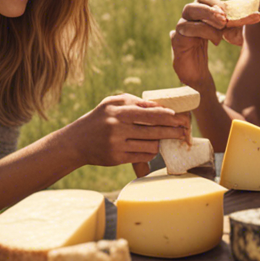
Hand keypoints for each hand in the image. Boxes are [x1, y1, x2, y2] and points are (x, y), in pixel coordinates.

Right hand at [64, 94, 190, 167]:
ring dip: (161, 143)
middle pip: (153, 131)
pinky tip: (153, 148)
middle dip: (172, 131)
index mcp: (118, 111)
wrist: (76, 142)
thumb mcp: (112, 103)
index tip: (178, 118)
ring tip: (167, 139)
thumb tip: (158, 106)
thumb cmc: (99, 119)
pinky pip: (142, 156)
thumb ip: (134, 102)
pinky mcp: (117, 158)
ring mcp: (117, 144)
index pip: (149, 113)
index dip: (166, 116)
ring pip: (150, 145)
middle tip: (183, 131)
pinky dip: (150, 152)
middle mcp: (118, 128)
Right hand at [170, 0, 259, 89]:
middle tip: (225, 19)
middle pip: (195, 1)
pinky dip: (203, 31)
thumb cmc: (211, 49)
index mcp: (200, 12)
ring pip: (189, 11)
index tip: (230, 11)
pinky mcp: (177, 39)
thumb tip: (258, 15)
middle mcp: (189, 17)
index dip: (216, 1)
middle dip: (211, 8)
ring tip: (222, 29)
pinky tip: (216, 41)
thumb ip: (239, 24)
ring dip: (208, 18)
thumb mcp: (228, 33)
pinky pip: (186, 28)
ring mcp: (181, 27)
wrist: (197, 73)